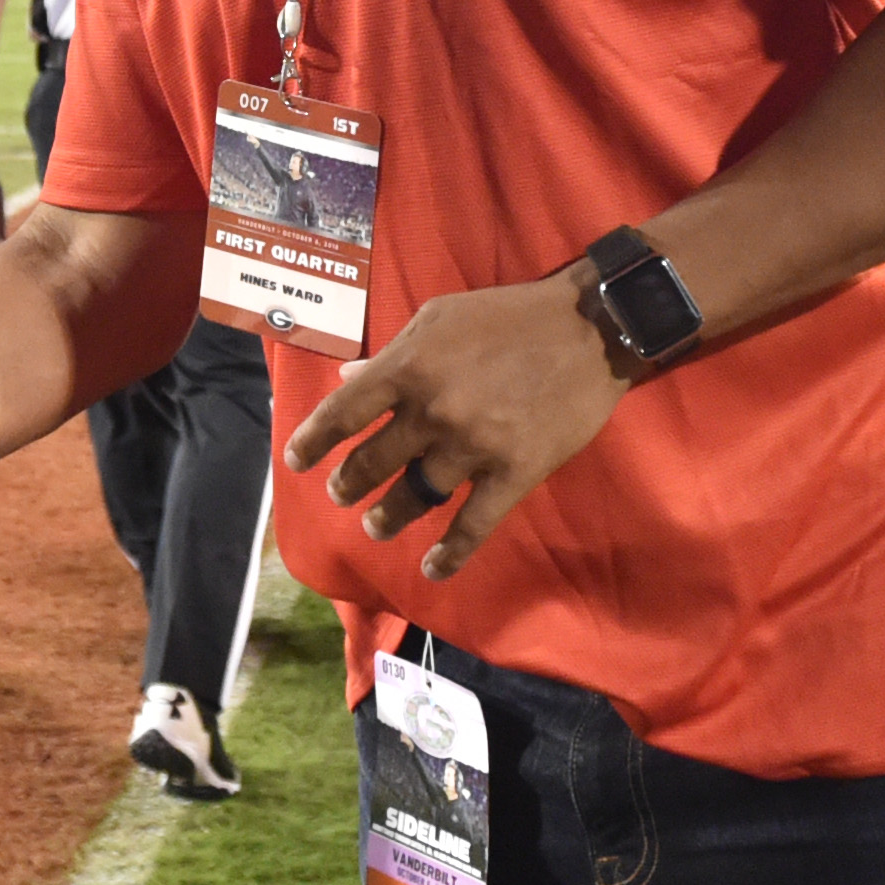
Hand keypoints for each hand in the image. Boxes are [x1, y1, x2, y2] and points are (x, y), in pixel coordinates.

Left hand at [279, 269, 635, 582]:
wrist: (588, 330)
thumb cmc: (507, 315)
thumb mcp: (438, 317)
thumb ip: (392, 353)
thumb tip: (346, 377)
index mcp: (408, 368)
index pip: (343, 414)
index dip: (313, 442)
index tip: (296, 462)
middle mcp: (431, 412)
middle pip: (373, 463)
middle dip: (349, 484)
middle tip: (342, 494)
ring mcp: (472, 447)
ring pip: (414, 497)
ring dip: (387, 517)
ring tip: (376, 525)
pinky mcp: (513, 474)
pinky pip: (473, 526)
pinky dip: (449, 554)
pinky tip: (432, 569)